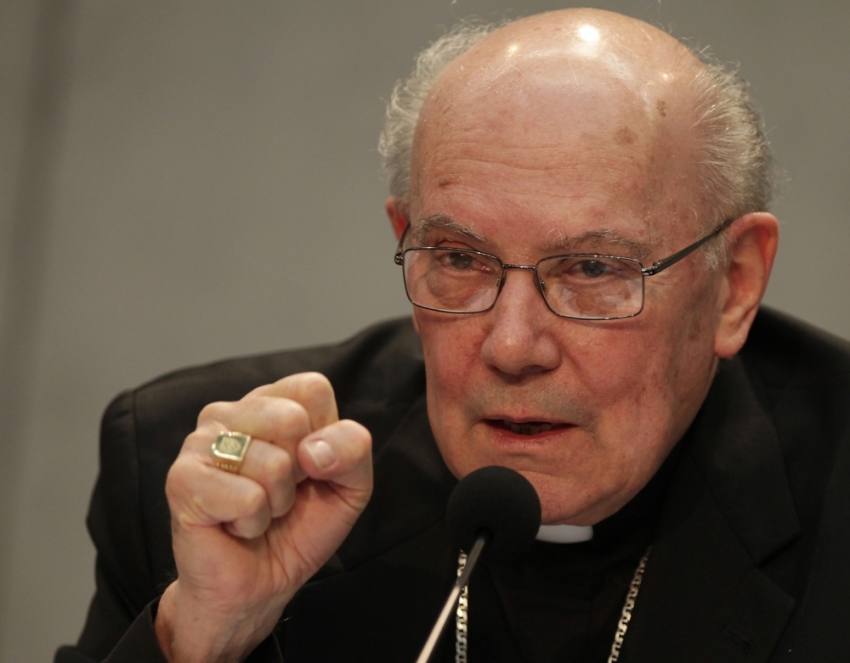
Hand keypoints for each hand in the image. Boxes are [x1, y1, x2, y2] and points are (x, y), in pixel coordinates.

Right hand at [155, 372, 371, 661]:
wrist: (259, 584)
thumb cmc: (299, 526)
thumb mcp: (350, 486)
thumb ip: (353, 450)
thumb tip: (314, 449)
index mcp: (269, 401)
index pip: (312, 388)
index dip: (325, 436)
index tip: (309, 466)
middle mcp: (229, 412)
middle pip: (291, 419)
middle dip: (300, 471)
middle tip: (280, 493)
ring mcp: (199, 442)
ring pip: (272, 463)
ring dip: (276, 503)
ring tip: (257, 510)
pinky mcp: (182, 480)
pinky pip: (248, 499)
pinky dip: (253, 523)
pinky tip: (236, 525)